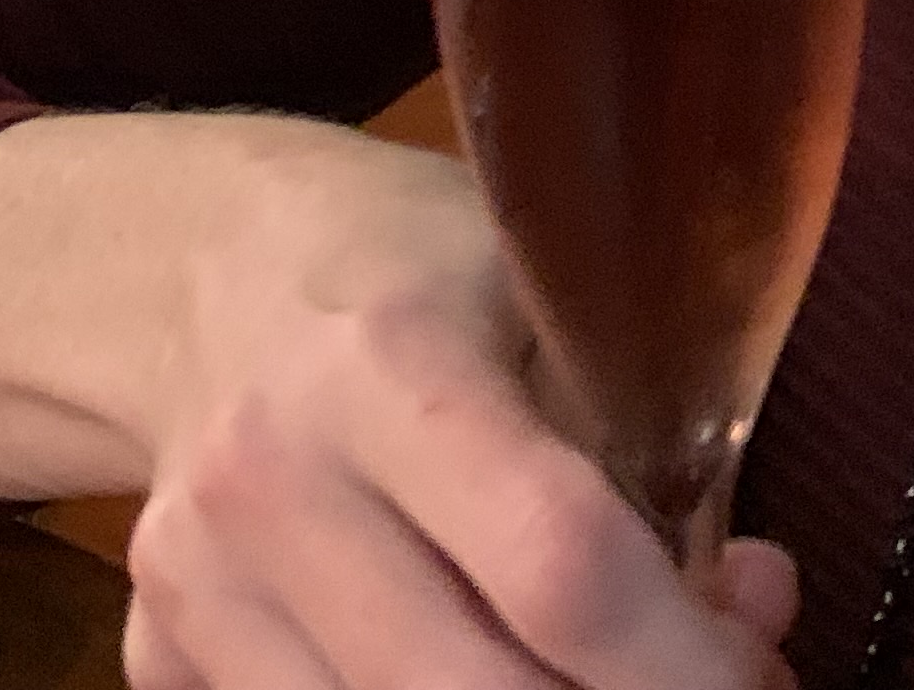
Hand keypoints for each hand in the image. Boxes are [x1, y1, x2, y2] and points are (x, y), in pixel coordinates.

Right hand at [127, 131, 797, 689]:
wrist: (195, 267)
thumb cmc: (409, 266)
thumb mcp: (543, 287)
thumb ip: (647, 449)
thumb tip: (751, 613)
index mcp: (391, 363)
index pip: (558, 564)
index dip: (683, 661)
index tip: (759, 676)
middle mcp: (274, 479)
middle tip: (697, 687)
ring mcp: (198, 580)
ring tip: (583, 666)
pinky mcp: (155, 647)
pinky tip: (464, 656)